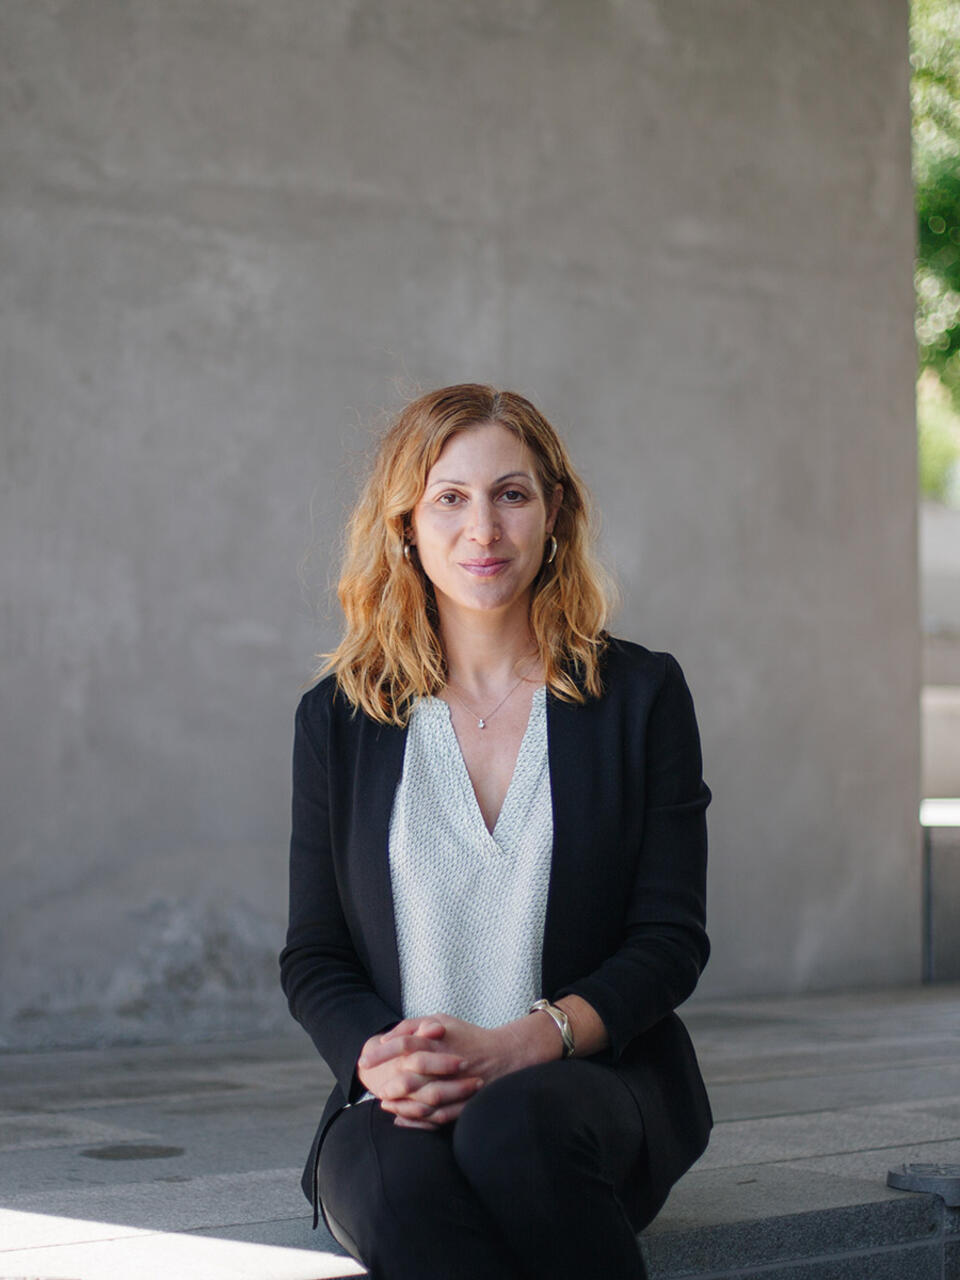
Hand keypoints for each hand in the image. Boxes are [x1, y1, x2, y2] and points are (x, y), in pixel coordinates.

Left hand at [366, 1012, 559, 1128]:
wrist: (504, 1056)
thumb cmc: (467, 1037)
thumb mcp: (443, 1020)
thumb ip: (415, 1025)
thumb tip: (389, 1037)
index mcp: (439, 1039)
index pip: (404, 1043)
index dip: (381, 1053)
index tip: (364, 1062)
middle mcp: (445, 1061)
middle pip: (411, 1074)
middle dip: (390, 1083)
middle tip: (376, 1089)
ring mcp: (455, 1084)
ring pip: (423, 1098)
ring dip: (401, 1103)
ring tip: (386, 1104)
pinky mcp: (463, 1103)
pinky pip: (437, 1115)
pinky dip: (418, 1118)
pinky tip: (402, 1117)